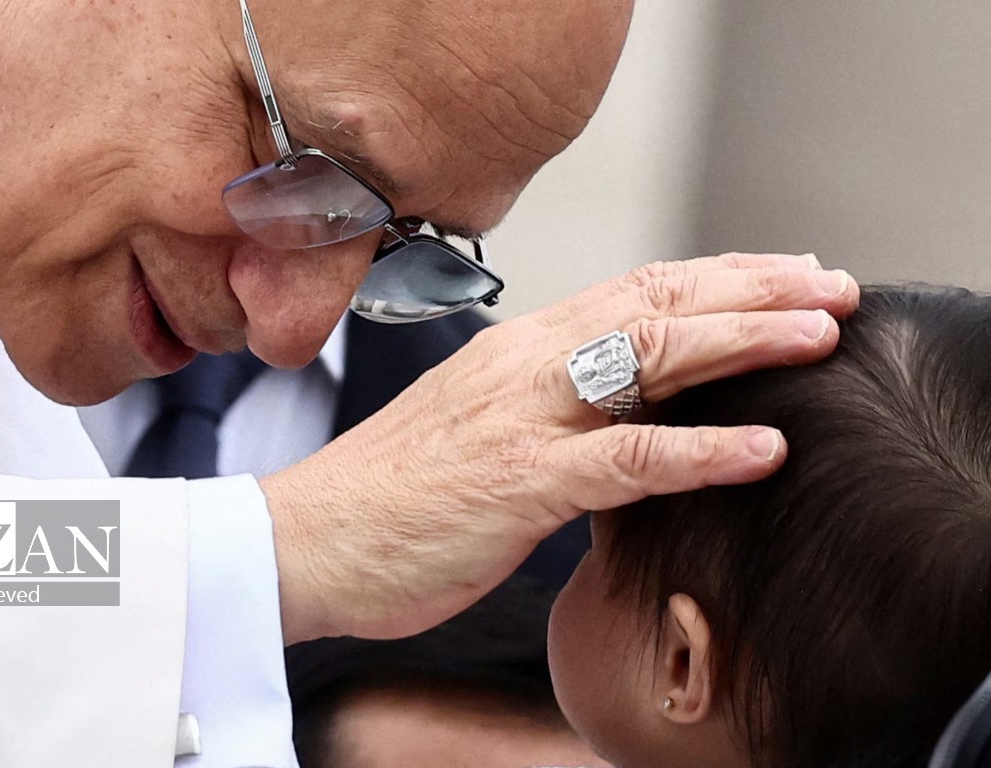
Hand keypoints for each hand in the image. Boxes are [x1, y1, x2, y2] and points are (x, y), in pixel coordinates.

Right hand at [261, 253, 859, 643]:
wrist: (306, 537)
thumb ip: (547, 403)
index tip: (783, 276)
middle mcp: (524, 364)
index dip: (716, 277)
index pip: (633, 290)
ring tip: (819, 336)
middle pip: (654, 304)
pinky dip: (699, 450)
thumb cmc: (393, 492)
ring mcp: (521, 418)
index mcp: (517, 349)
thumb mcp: (478, 423)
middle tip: (831, 286)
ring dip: (742, 342)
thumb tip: (621, 409)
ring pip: (648, 359)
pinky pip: (624, 457)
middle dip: (751, 289)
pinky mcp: (517, 482)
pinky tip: (761, 448)